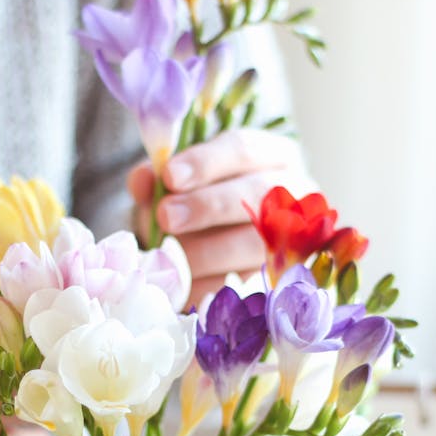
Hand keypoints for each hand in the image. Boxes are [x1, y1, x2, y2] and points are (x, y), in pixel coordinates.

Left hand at [128, 128, 315, 304]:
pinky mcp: (280, 279)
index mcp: (271, 155)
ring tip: (168, 255)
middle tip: (166, 217)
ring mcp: (293, 237)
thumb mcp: (183, 180)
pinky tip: (182, 285)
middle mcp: (292, 192)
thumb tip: (143, 180)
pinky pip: (248, 285)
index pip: (244, 149)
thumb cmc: (203, 199)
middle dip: (208, 205)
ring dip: (207, 251)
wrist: (226, 240)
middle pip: (257, 193)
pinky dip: (211, 285)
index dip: (206, 162)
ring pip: (256, 242)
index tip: (169, 176)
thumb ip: (160, 177)